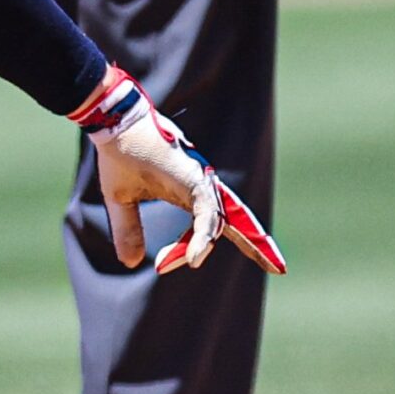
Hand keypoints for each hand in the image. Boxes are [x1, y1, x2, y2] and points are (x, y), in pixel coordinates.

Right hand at [73, 71, 285, 275]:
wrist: (114, 125)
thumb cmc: (120, 156)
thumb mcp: (121, 201)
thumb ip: (128, 230)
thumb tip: (130, 262)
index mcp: (187, 193)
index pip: (206, 227)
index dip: (192, 248)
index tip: (164, 265)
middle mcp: (200, 188)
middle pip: (236, 221)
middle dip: (257, 245)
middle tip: (280, 268)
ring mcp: (200, 183)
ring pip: (228, 219)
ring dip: (250, 243)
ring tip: (272, 265)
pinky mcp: (194, 180)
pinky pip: (207, 213)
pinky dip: (204, 235)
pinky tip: (195, 258)